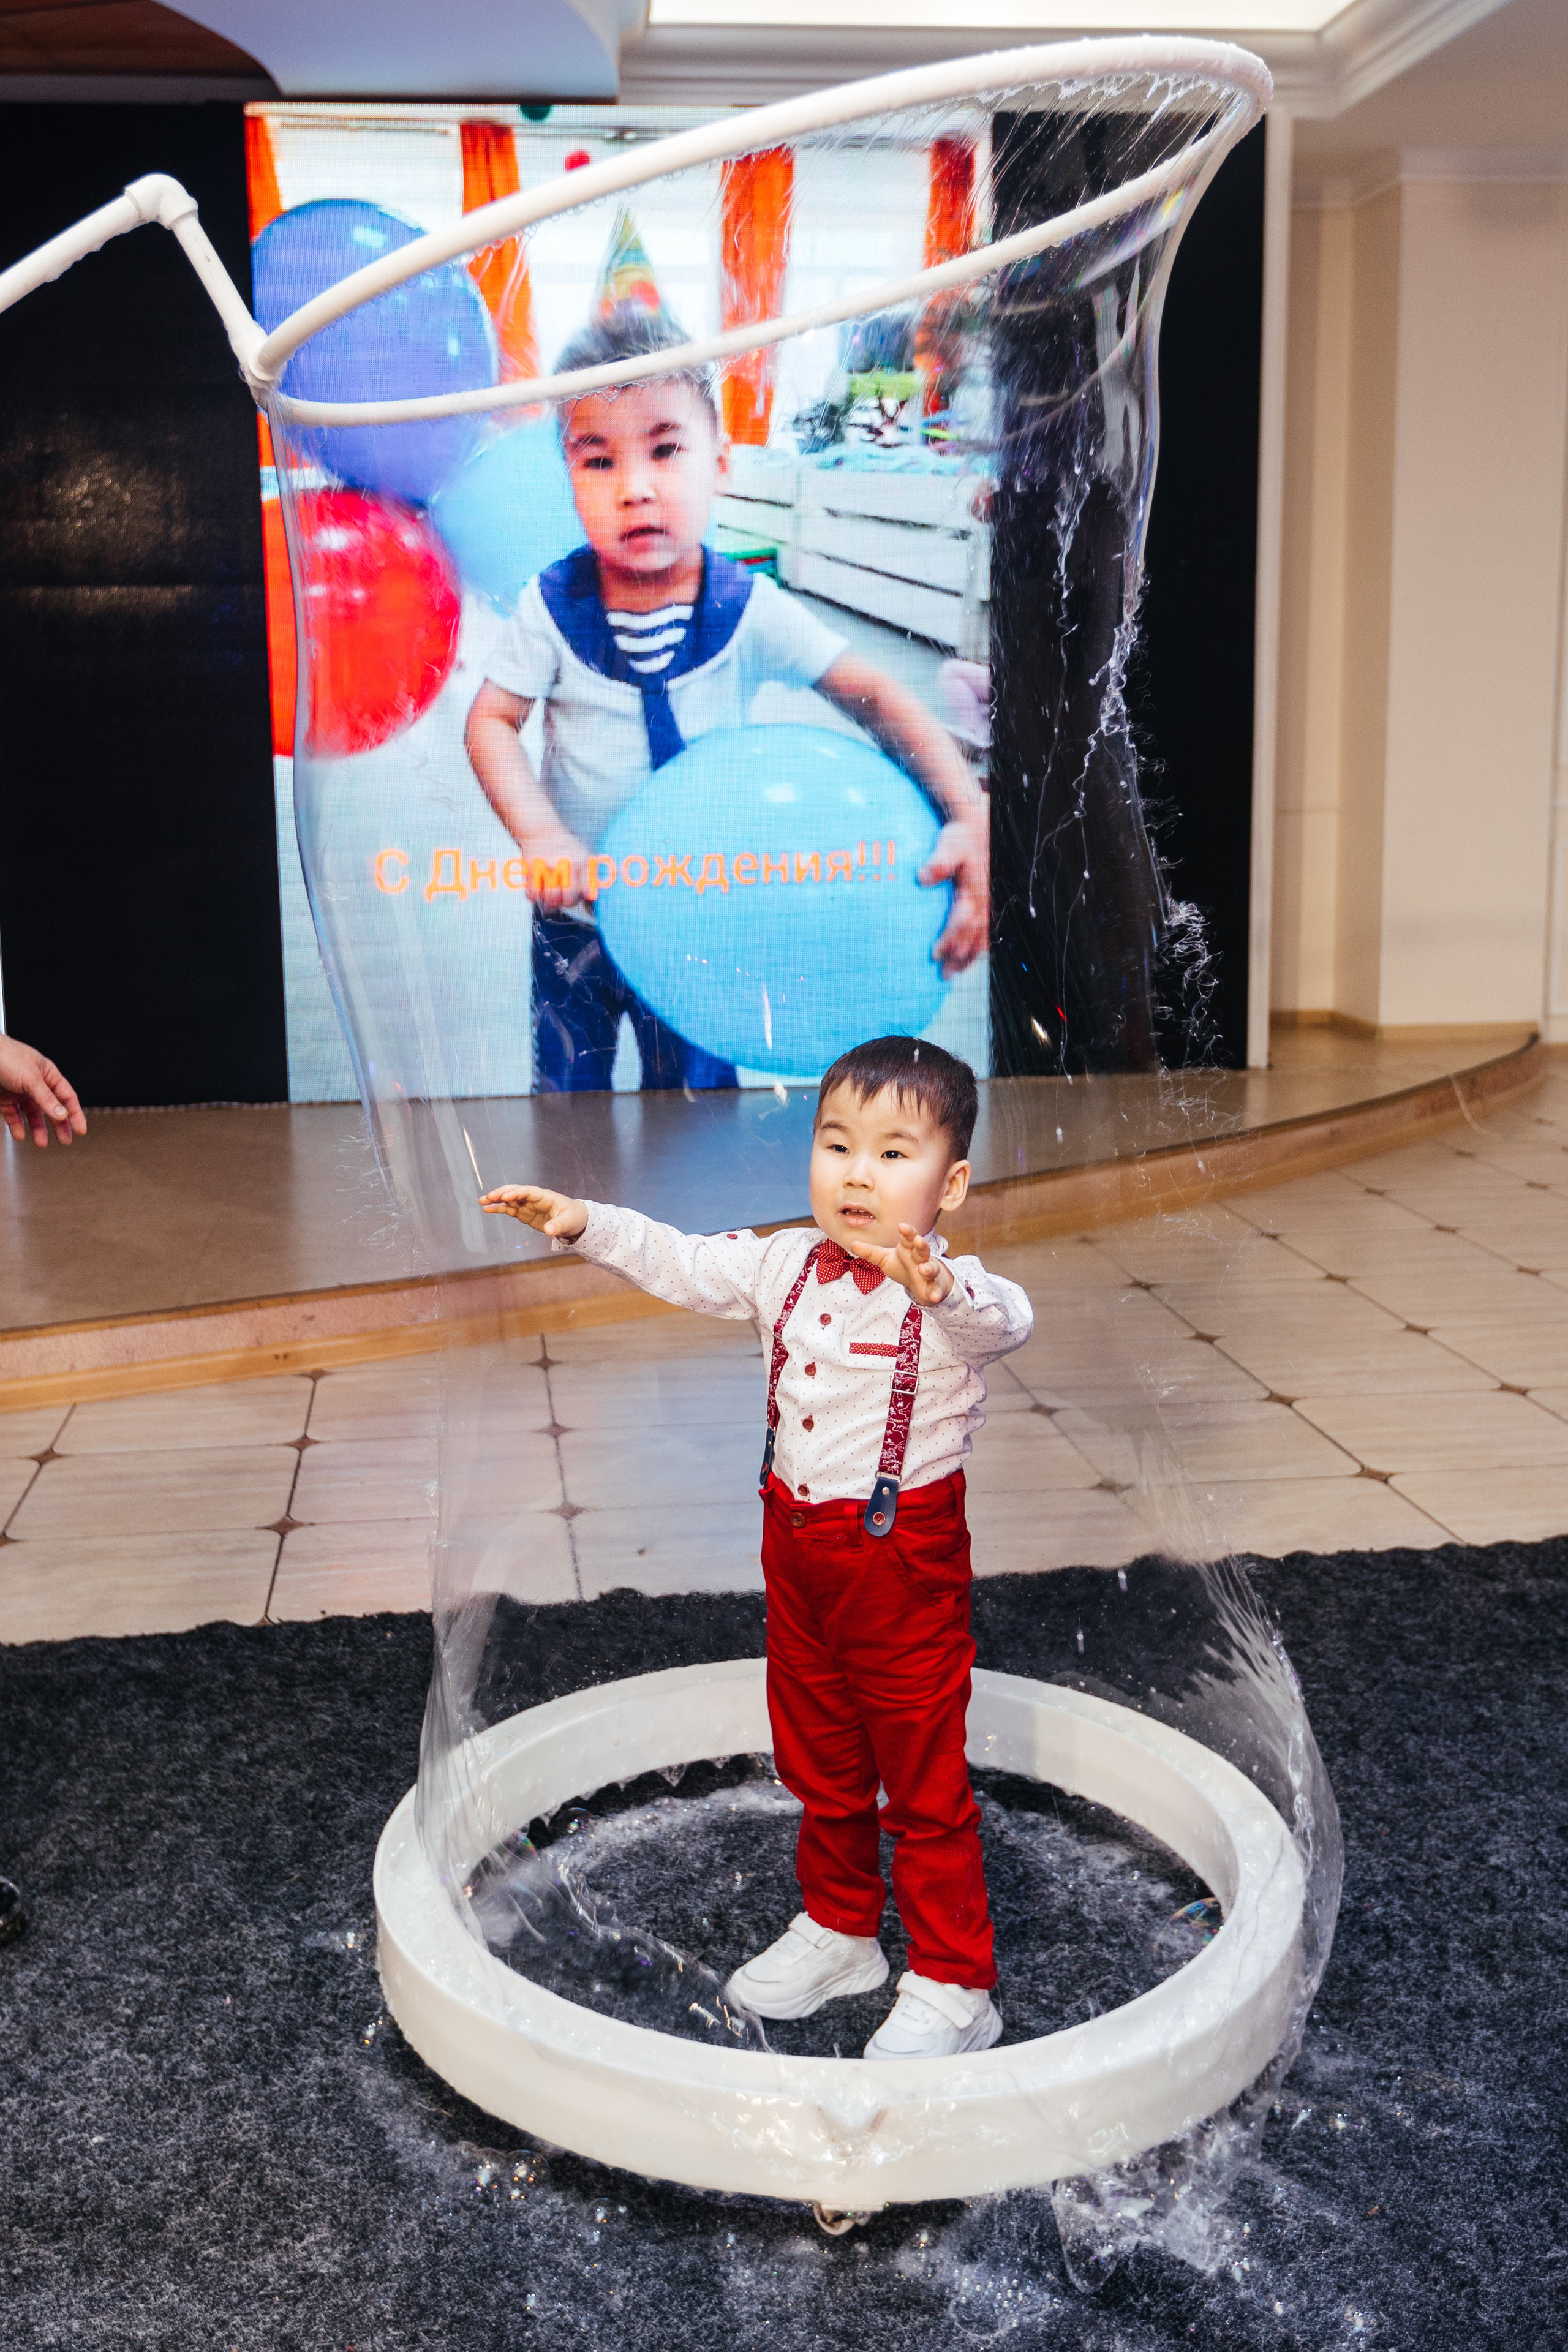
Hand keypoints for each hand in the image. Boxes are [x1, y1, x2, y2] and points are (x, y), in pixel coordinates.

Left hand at [0, 1034, 85, 1147]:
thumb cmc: (7, 1056)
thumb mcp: (32, 1079)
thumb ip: (46, 1098)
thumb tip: (62, 1114)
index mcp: (48, 1075)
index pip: (67, 1097)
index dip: (75, 1114)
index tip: (80, 1129)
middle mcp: (35, 1084)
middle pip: (51, 1108)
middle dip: (58, 1125)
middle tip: (65, 1140)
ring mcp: (20, 1092)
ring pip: (32, 1114)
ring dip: (38, 1129)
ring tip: (41, 1142)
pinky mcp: (5, 1099)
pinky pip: (14, 1115)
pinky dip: (17, 1126)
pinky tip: (20, 1134)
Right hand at [480, 1184, 587, 1241]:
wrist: (575, 1221)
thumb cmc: (573, 1217)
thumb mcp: (569, 1222)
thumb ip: (558, 1226)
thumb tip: (549, 1231)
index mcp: (545, 1197)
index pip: (528, 1192)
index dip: (517, 1193)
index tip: (505, 1197)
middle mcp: (534, 1199)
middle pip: (516, 1192)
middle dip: (502, 1193)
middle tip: (488, 1197)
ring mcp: (528, 1205)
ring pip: (509, 1200)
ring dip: (496, 1200)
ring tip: (482, 1202)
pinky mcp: (524, 1213)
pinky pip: (509, 1209)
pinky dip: (498, 1209)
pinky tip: (487, 1210)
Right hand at [517, 829, 593, 913]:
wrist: (541, 830)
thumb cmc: (564, 845)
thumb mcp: (583, 852)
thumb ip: (590, 872)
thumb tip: (590, 895)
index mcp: (581, 861)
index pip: (587, 889)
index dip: (582, 896)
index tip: (579, 894)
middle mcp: (566, 864)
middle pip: (569, 896)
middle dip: (566, 902)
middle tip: (562, 899)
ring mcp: (548, 867)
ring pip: (551, 897)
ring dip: (551, 901)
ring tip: (550, 897)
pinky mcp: (532, 869)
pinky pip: (533, 892)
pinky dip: (535, 896)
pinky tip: (538, 892)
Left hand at [842, 1222, 952, 1305]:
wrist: (920, 1284)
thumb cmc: (904, 1267)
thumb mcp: (885, 1259)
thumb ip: (870, 1253)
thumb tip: (852, 1243)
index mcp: (909, 1249)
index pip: (909, 1237)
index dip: (907, 1232)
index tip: (901, 1226)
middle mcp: (921, 1259)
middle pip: (923, 1249)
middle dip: (922, 1245)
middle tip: (918, 1240)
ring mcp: (929, 1273)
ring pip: (931, 1268)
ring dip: (929, 1268)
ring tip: (924, 1269)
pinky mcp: (933, 1287)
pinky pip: (935, 1290)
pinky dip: (936, 1293)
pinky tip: (934, 1297)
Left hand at [920, 800, 988, 975]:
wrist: (978, 826)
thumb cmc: (960, 836)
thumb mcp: (949, 844)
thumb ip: (939, 861)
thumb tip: (923, 877)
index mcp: (974, 889)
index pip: (962, 921)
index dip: (950, 939)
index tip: (934, 954)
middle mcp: (984, 898)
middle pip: (973, 934)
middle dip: (959, 956)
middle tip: (944, 975)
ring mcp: (989, 901)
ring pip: (982, 935)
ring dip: (969, 956)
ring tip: (955, 973)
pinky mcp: (989, 901)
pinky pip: (987, 929)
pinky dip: (979, 945)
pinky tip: (971, 957)